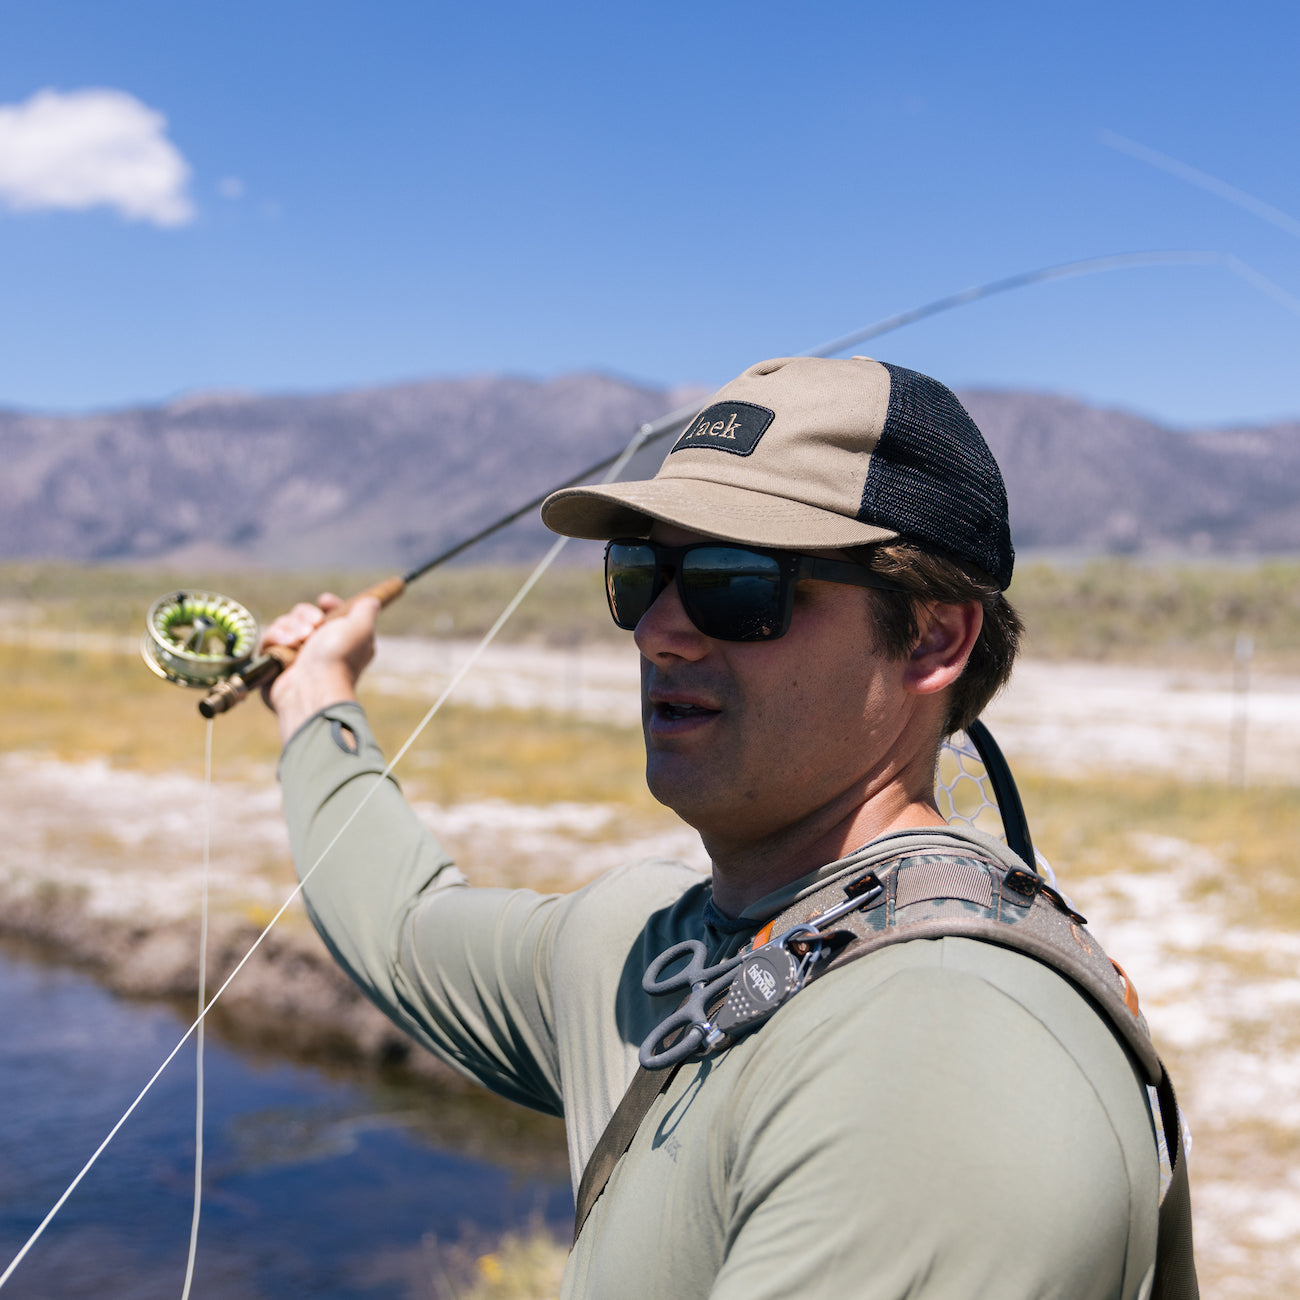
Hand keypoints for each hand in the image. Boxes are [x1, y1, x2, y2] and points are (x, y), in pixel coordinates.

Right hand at [261, 593, 380, 744]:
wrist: (314, 689)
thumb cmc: (339, 658)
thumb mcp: (361, 628)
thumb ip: (366, 611)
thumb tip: (373, 602)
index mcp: (341, 641)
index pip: (330, 615)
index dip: (328, 605)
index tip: (325, 601)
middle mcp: (318, 649)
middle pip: (303, 616)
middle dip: (305, 615)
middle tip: (314, 627)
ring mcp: (295, 657)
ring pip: (284, 625)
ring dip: (290, 626)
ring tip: (299, 640)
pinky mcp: (275, 664)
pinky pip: (269, 640)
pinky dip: (276, 638)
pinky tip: (286, 645)